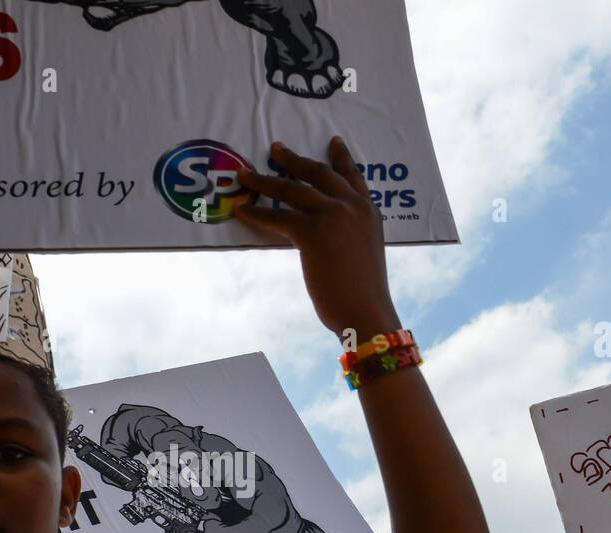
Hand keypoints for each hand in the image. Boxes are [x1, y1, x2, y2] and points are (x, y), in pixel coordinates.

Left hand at [235, 136, 398, 339]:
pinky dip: (257, 214)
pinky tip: (242, 211)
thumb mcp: (364, 253)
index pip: (352, 176)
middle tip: (275, 150)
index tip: (333, 141)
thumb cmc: (364, 294)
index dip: (341, 157)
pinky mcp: (313, 233)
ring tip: (245, 175)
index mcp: (368, 211)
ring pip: (292, 189)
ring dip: (265, 181)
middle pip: (317, 173)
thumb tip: (329, 235)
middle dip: (293, 160)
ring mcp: (333, 216)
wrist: (366, 312)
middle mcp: (352, 206)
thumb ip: (350, 235)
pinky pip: (278, 217)